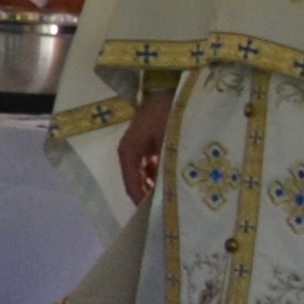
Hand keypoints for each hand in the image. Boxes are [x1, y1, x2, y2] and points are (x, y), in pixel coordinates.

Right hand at [116, 87, 172, 206]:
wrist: (169, 87)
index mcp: (128, 153)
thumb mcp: (167, 143)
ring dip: (158, 184)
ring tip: (173, 195)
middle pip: (137, 182)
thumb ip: (166, 169)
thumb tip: (168, 194)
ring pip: (146, 175)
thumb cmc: (166, 114)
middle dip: (151, 195)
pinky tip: (175, 179)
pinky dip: (162, 174)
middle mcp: (129, 153)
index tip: (157, 216)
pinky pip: (153, 165)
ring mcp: (139, 148)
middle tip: (168, 208)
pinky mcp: (149, 143)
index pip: (131, 186)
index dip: (142, 202)